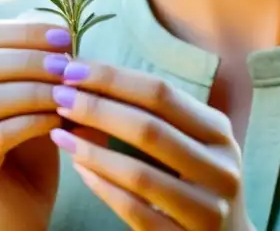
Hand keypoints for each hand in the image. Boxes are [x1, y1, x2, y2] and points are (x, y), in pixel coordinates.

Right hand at [0, 19, 72, 230]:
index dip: (23, 31)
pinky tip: (58, 122)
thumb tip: (67, 34)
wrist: (23, 217)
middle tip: (66, 66)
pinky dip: (30, 122)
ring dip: (32, 91)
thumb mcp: (43, 106)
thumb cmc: (34, 158)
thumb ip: (48, 75)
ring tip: (66, 95)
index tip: (64, 36)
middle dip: (28, 59)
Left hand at [47, 59, 250, 230]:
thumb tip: (87, 79)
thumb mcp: (188, 141)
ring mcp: (207, 209)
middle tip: (58, 97)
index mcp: (218, 132)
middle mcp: (220, 168)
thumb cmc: (195, 178)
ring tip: (61, 134)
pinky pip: (134, 211)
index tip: (72, 68)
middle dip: (97, 109)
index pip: (161, 93)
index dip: (113, 78)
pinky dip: (101, 187)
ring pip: (139, 175)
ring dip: (92, 151)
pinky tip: (79, 169)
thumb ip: (150, 115)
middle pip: (150, 129)